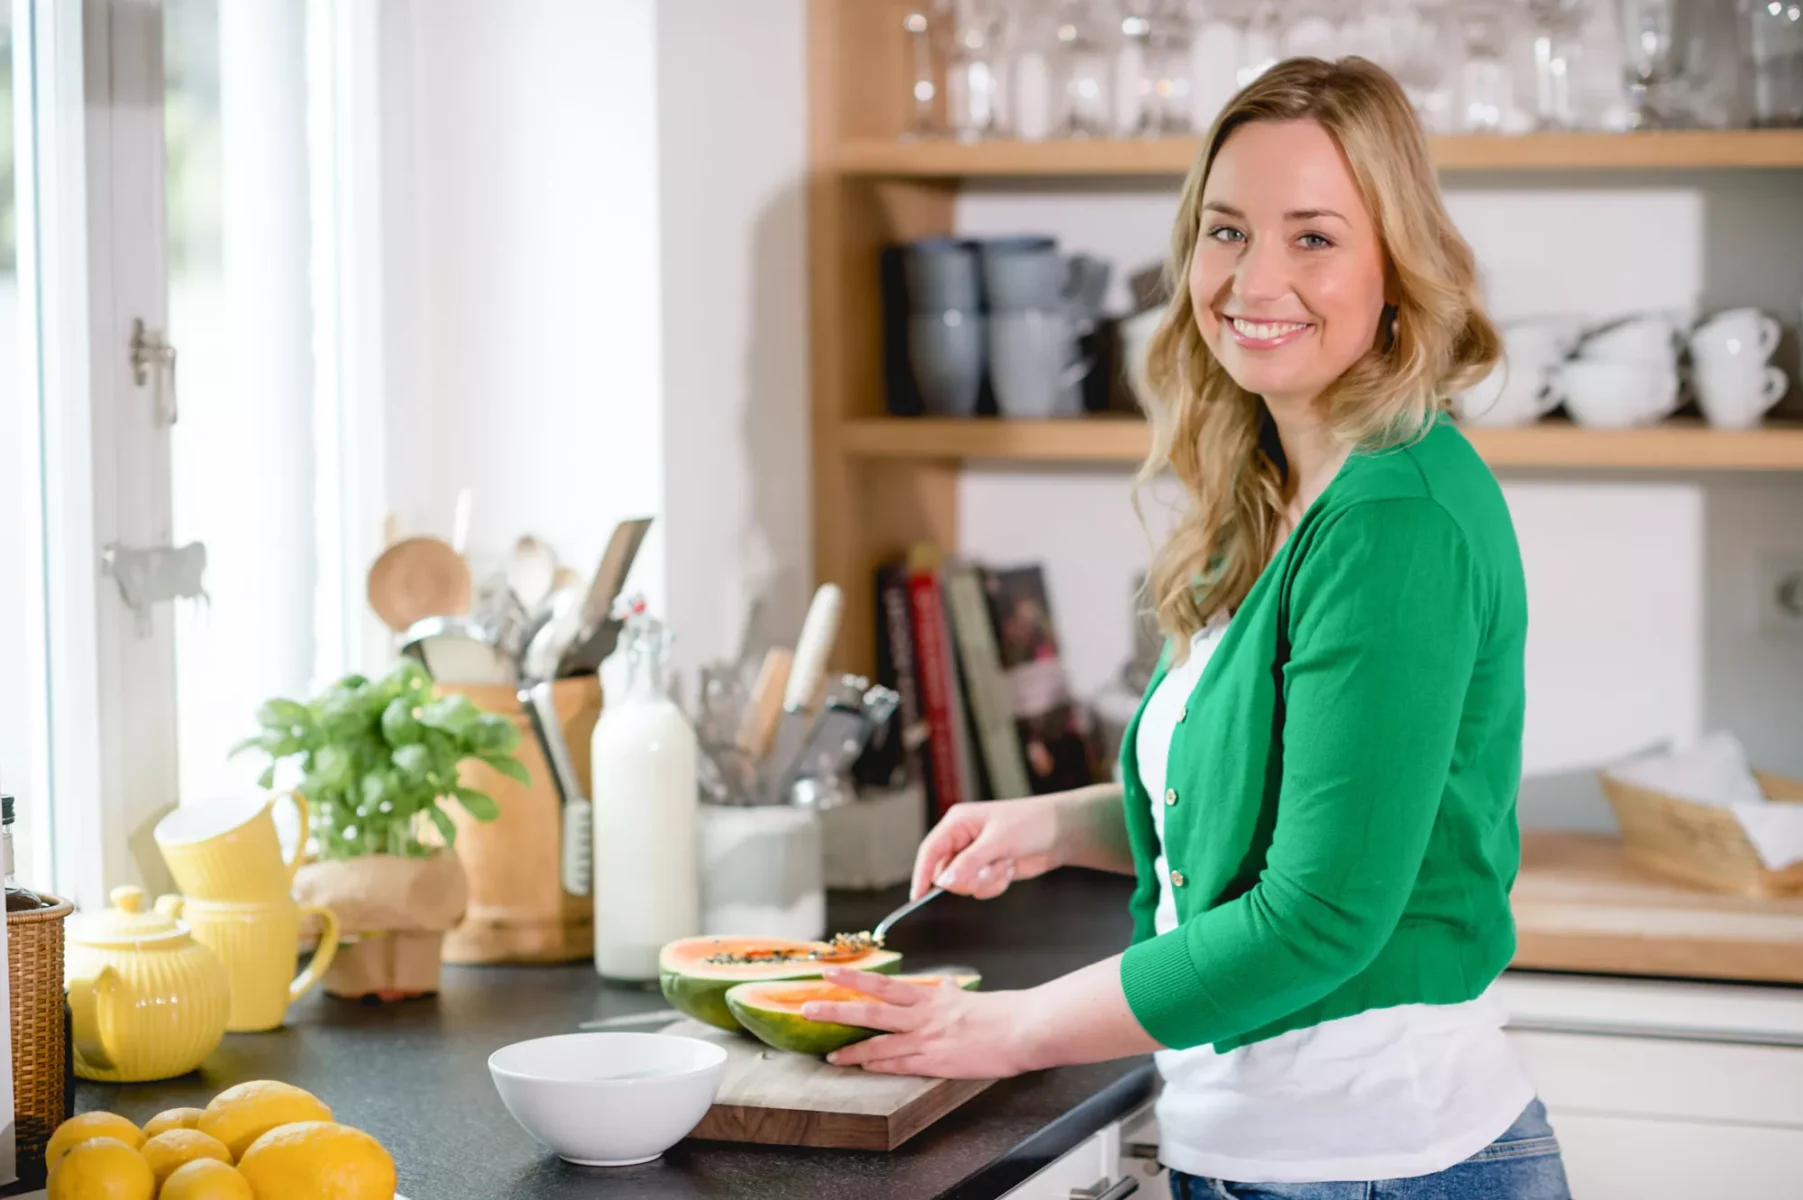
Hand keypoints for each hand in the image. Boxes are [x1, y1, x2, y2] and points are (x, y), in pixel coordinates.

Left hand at [804, 966, 1037, 1078]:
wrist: (1023, 1028)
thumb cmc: (1003, 1012)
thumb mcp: (970, 997)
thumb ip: (951, 993)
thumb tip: (945, 986)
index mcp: (932, 998)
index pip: (885, 985)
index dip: (854, 979)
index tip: (830, 973)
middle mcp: (924, 1016)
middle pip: (872, 1010)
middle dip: (838, 1007)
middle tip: (808, 1004)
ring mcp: (928, 1039)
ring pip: (880, 1043)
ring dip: (852, 1049)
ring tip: (828, 1053)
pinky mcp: (938, 1062)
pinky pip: (901, 1065)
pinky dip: (879, 1067)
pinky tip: (863, 1069)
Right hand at [910, 796, 1062, 900]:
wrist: (1061, 832)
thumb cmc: (1031, 824)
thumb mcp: (998, 841)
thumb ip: (969, 862)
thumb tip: (943, 882)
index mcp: (958, 823)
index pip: (930, 850)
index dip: (922, 873)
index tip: (917, 896)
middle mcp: (963, 839)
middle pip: (946, 873)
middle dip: (969, 878)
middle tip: (989, 868)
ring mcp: (976, 856)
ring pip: (964, 884)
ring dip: (986, 880)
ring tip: (1005, 863)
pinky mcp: (988, 869)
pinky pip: (980, 888)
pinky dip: (996, 884)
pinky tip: (1010, 867)